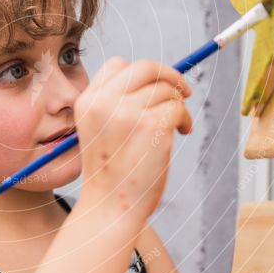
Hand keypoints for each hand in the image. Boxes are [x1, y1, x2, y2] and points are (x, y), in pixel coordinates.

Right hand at [74, 57, 192, 223]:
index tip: (157, 84)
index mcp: (87, 101)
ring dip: (178, 104)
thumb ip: (118, 104)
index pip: (118, 65)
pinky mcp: (150, 126)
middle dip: (169, 75)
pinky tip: (182, 133)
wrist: (110, 208)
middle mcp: (103, 102)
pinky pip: (178, 107)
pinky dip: (185, 119)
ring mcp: (126, 113)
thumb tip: (157, 79)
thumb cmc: (111, 173)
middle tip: (183, 90)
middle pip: (144, 67)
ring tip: (177, 126)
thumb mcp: (102, 130)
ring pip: (165, 89)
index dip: (143, 73)